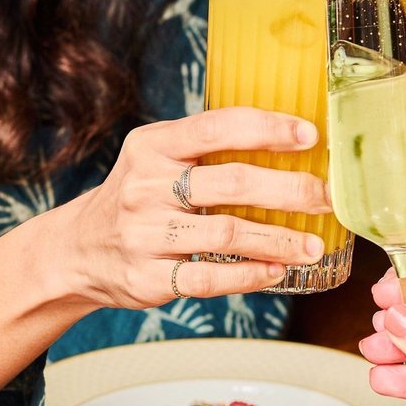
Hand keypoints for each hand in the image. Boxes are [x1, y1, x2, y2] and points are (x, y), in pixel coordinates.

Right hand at [63, 106, 331, 309]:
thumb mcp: (156, 158)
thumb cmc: (139, 197)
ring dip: (279, 240)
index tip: (311, 135)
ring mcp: (145, 234)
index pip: (217, 127)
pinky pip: (208, 278)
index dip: (268, 128)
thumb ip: (207, 148)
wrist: (78, 250)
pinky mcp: (147, 277)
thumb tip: (292, 142)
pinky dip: (249, 275)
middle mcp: (145, 186)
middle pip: (232, 182)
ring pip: (227, 234)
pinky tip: (277, 271)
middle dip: (290, 190)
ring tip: (314, 244)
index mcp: (152, 145)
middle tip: (327, 197)